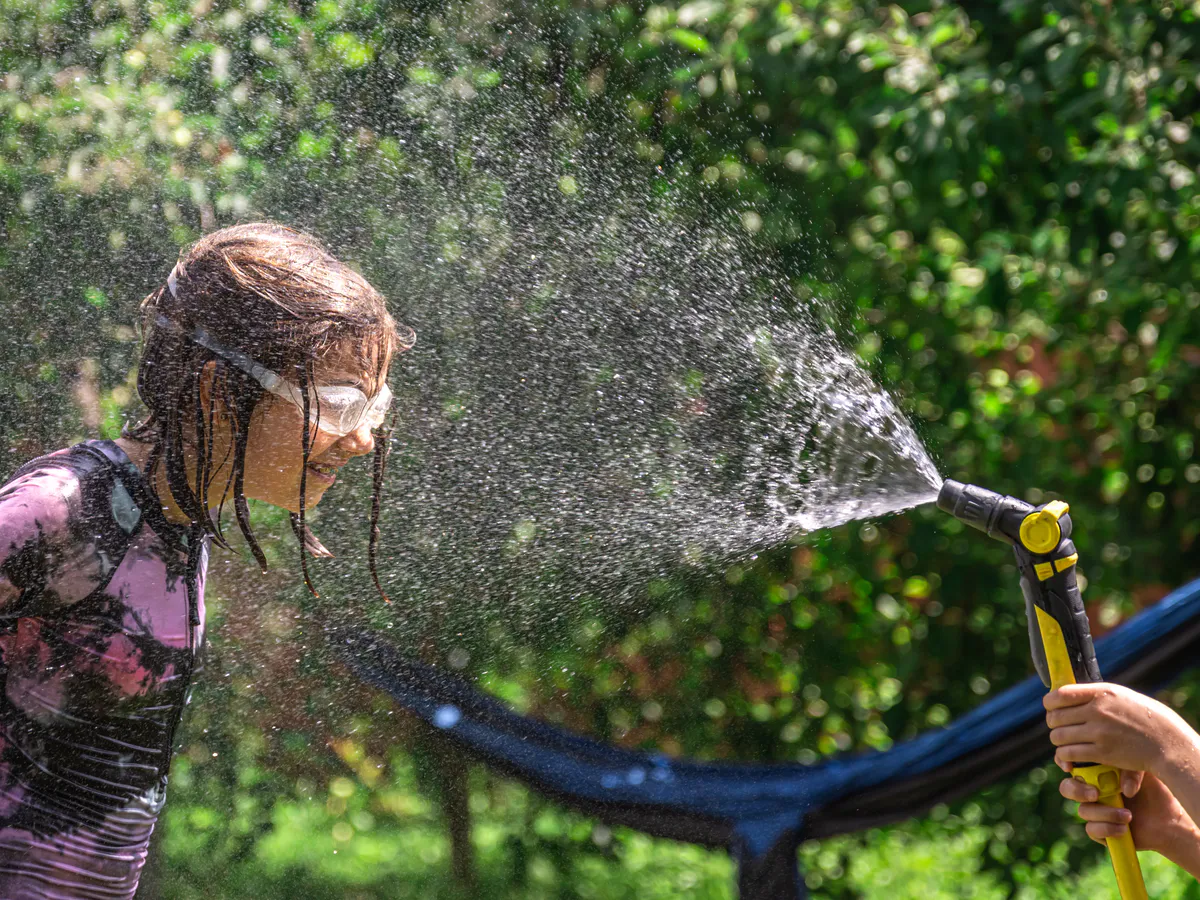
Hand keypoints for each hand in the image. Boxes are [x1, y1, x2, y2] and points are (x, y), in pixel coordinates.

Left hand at [1044, 683, 1181, 775]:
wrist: (1165, 740)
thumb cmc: (1140, 716)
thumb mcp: (1117, 695)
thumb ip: (1092, 694)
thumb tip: (1060, 695)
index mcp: (1101, 693)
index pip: (1060, 694)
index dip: (1050, 703)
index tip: (1051, 708)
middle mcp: (1098, 710)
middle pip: (1055, 717)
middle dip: (1053, 724)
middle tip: (1059, 728)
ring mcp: (1099, 732)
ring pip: (1058, 736)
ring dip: (1058, 741)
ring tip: (1064, 741)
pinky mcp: (1102, 752)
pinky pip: (1069, 753)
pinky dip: (1064, 755)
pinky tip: (1069, 755)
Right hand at [1061, 770, 1196, 858]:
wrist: (1169, 821)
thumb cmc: (1156, 791)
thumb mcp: (1144, 770)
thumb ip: (1130, 769)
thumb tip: (1121, 789)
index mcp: (1097, 771)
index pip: (1071, 762)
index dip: (1064, 762)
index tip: (1069, 767)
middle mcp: (1092, 790)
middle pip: (1067, 787)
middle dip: (1077, 790)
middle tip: (1095, 794)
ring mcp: (1095, 811)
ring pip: (1082, 810)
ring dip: (1104, 813)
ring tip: (1128, 816)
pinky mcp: (1100, 830)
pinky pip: (1091, 829)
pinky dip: (1107, 828)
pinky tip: (1124, 828)